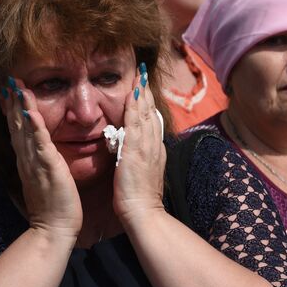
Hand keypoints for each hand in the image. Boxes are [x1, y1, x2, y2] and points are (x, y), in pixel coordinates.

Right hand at [1, 76, 82, 242]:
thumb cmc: (53, 206)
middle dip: (12, 100)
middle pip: (15, 124)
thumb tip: (39, 151)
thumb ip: (40, 162)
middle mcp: (27, 158)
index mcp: (27, 160)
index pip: (17, 129)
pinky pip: (39, 142)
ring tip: (16, 85)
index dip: (12, 108)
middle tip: (8, 79)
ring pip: (24, 129)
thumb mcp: (43, 178)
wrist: (53, 229)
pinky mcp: (48, 167)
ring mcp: (35, 162)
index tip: (9, 89)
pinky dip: (34, 126)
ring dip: (19, 106)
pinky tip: (29, 111)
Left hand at [113, 63, 165, 226]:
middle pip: (151, 113)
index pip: (152, 122)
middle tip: (143, 74)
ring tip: (140, 76)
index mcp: (155, 151)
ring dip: (143, 94)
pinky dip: (135, 106)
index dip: (148, 104)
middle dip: (147, 93)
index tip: (144, 89)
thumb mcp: (140, 173)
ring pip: (146, 114)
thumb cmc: (138, 198)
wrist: (143, 212)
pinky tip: (133, 93)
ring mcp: (147, 147)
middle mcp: (154, 145)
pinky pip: (136, 122)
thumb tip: (131, 149)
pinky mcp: (137, 150)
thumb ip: (138, 159)